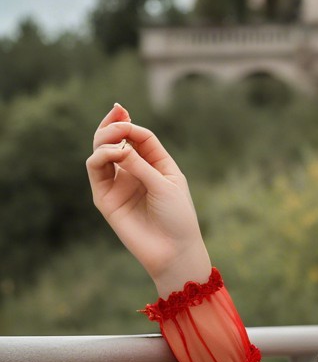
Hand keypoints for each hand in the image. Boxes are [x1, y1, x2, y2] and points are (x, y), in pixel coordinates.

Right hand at [87, 103, 210, 295]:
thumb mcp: (164, 184)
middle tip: (115, 116)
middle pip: (117, 141)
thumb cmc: (178, 216)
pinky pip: (96, 171)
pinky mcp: (105, 198)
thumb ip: (140, 164)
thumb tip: (118, 145)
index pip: (139, 136)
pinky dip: (101, 157)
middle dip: (113, 125)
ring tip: (116, 139)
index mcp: (157, 164)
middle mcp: (135, 171)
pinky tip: (115, 154)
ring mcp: (118, 184)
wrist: (173, 250)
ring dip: (105, 139)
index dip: (129, 123)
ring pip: (102, 153)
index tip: (122, 112)